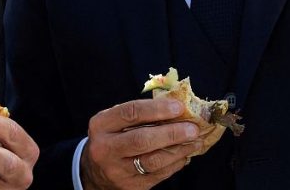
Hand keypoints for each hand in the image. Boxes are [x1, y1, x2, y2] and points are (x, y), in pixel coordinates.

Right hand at [80, 98, 203, 189]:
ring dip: (179, 150)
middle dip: (171, 133)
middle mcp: (105, 149)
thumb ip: (138, 114)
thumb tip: (175, 107)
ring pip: (153, 161)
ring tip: (195, 141)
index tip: (179, 107)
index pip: (130, 113)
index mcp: (101, 126)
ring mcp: (117, 170)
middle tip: (192, 128)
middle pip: (142, 140)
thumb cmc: (111, 138)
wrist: (94, 172)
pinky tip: (184, 155)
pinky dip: (175, 164)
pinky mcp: (130, 186)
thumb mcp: (114, 122)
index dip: (156, 109)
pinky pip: (158, 175)